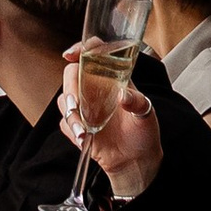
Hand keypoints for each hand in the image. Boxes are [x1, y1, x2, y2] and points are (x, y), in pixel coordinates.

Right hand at [61, 42, 162, 199]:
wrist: (136, 162)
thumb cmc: (144, 133)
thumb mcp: (147, 114)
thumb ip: (137, 102)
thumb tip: (123, 96)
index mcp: (112, 78)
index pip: (93, 53)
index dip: (81, 49)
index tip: (71, 55)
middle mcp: (95, 89)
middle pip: (71, 74)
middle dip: (70, 89)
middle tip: (76, 106)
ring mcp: (84, 107)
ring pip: (64, 100)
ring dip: (70, 116)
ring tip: (83, 132)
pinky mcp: (77, 125)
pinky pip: (63, 122)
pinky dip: (71, 130)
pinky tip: (83, 139)